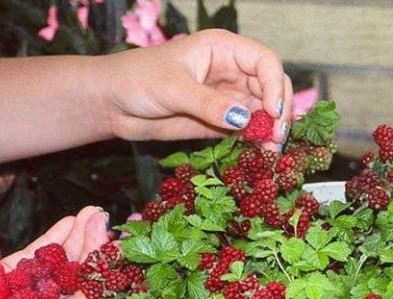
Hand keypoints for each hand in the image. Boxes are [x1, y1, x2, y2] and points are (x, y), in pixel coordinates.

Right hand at [0, 206, 108, 298]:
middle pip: (73, 283)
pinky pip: (36, 256)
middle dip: (91, 251)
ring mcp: (20, 294)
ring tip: (93, 212)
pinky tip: (70, 221)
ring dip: (77, 239)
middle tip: (103, 220)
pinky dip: (54, 239)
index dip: (98, 279)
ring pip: (58, 266)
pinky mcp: (5, 276)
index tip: (109, 248)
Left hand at [95, 29, 292, 147]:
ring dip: (269, 130)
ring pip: (259, 112)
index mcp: (222, 50)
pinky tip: (259, 153)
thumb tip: (243, 119)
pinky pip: (243, 130)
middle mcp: (229, 72)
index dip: (275, 86)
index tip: (273, 112)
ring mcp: (224, 99)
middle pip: (269, 88)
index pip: (264, 62)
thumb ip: (208, 104)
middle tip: (278, 137)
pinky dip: (254, 141)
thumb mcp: (174, 88)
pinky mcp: (216, 122)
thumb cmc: (138, 80)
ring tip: (271, 151)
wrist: (114, 104)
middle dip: (278, 111)